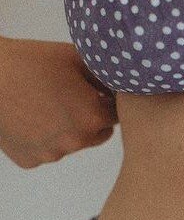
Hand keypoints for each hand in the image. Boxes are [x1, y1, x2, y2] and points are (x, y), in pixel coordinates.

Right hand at [0, 36, 118, 168]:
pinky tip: (28, 118)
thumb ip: (103, 74)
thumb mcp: (74, 57)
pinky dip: (41, 139)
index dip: (107, 102)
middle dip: (90, 119)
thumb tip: (120, 83)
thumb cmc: (29, 61)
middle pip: (97, 134)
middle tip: (70, 98)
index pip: (116, 115)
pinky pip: (44, 151)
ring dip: (65, 130)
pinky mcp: (30, 161)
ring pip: (70, 143)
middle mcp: (76, 142)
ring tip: (44, 105)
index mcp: (92, 117)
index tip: (97, 92)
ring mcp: (52, 154)